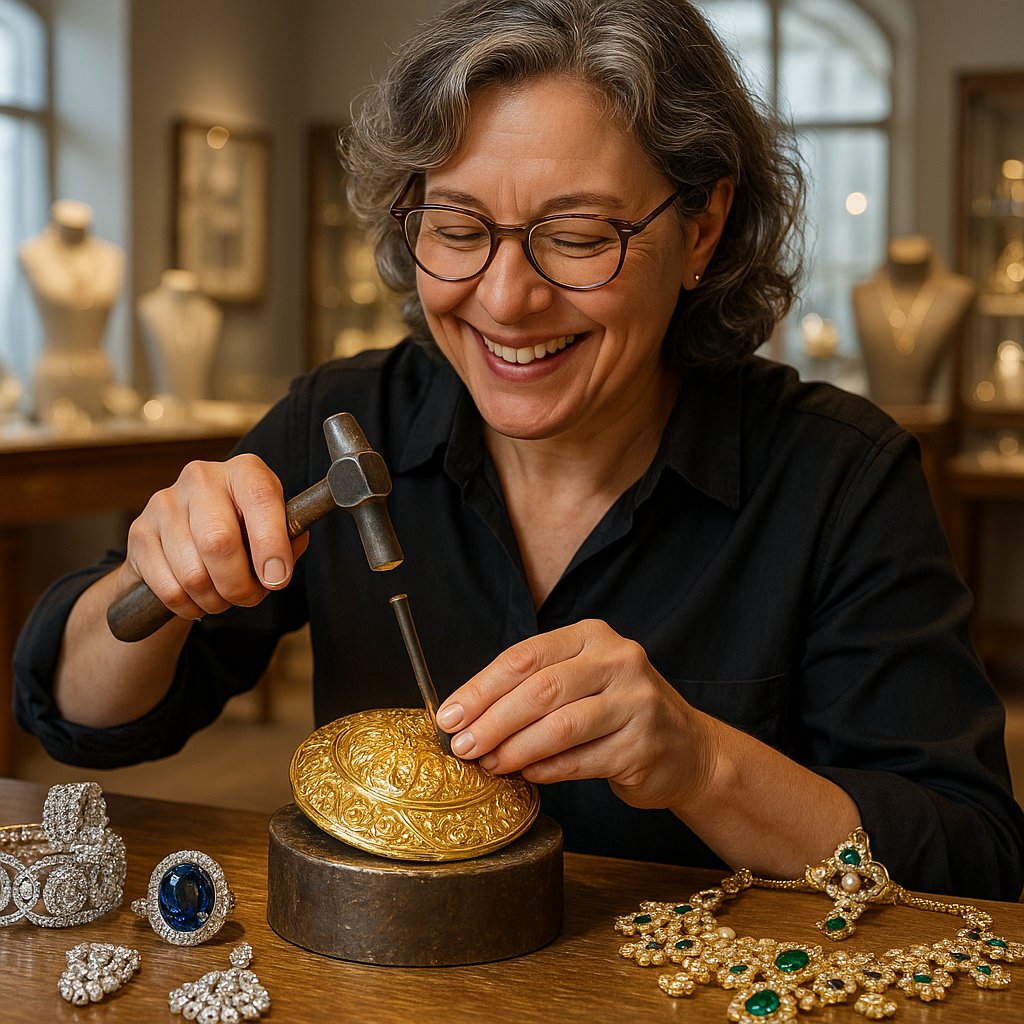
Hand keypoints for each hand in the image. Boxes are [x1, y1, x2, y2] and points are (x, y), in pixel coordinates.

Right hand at [123, 454, 308, 620]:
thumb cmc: (242, 533)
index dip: (271, 543)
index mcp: (245, 470)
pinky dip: (189, 606)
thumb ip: (289, 544)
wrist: (187, 538)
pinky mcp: (139, 531)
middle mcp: (202, 477)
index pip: (261, 497)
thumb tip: (277, 570)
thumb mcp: (275, 530)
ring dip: (215, 600)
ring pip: (193, 574)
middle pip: (218, 542)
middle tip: (248, 597)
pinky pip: (169, 588)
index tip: (277, 578)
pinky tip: (197, 598)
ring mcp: (165, 502)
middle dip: (239, 585)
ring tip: (223, 596)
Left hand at [436, 619, 718, 810]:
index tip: (449, 714)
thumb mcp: (580, 680)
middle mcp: (619, 660)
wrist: (686, 749)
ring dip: (514, 749)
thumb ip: (532, 687)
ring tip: (489, 764)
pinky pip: (579, 760)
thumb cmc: (616, 711)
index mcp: (593, 636)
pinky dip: (544, 770)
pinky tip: (525, 775)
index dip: (481, 687)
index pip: (525, 656)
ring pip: (559, 726)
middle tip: (461, 745)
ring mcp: (636, 702)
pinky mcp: (643, 745)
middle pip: (540, 689)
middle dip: (492, 720)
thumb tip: (465, 716)